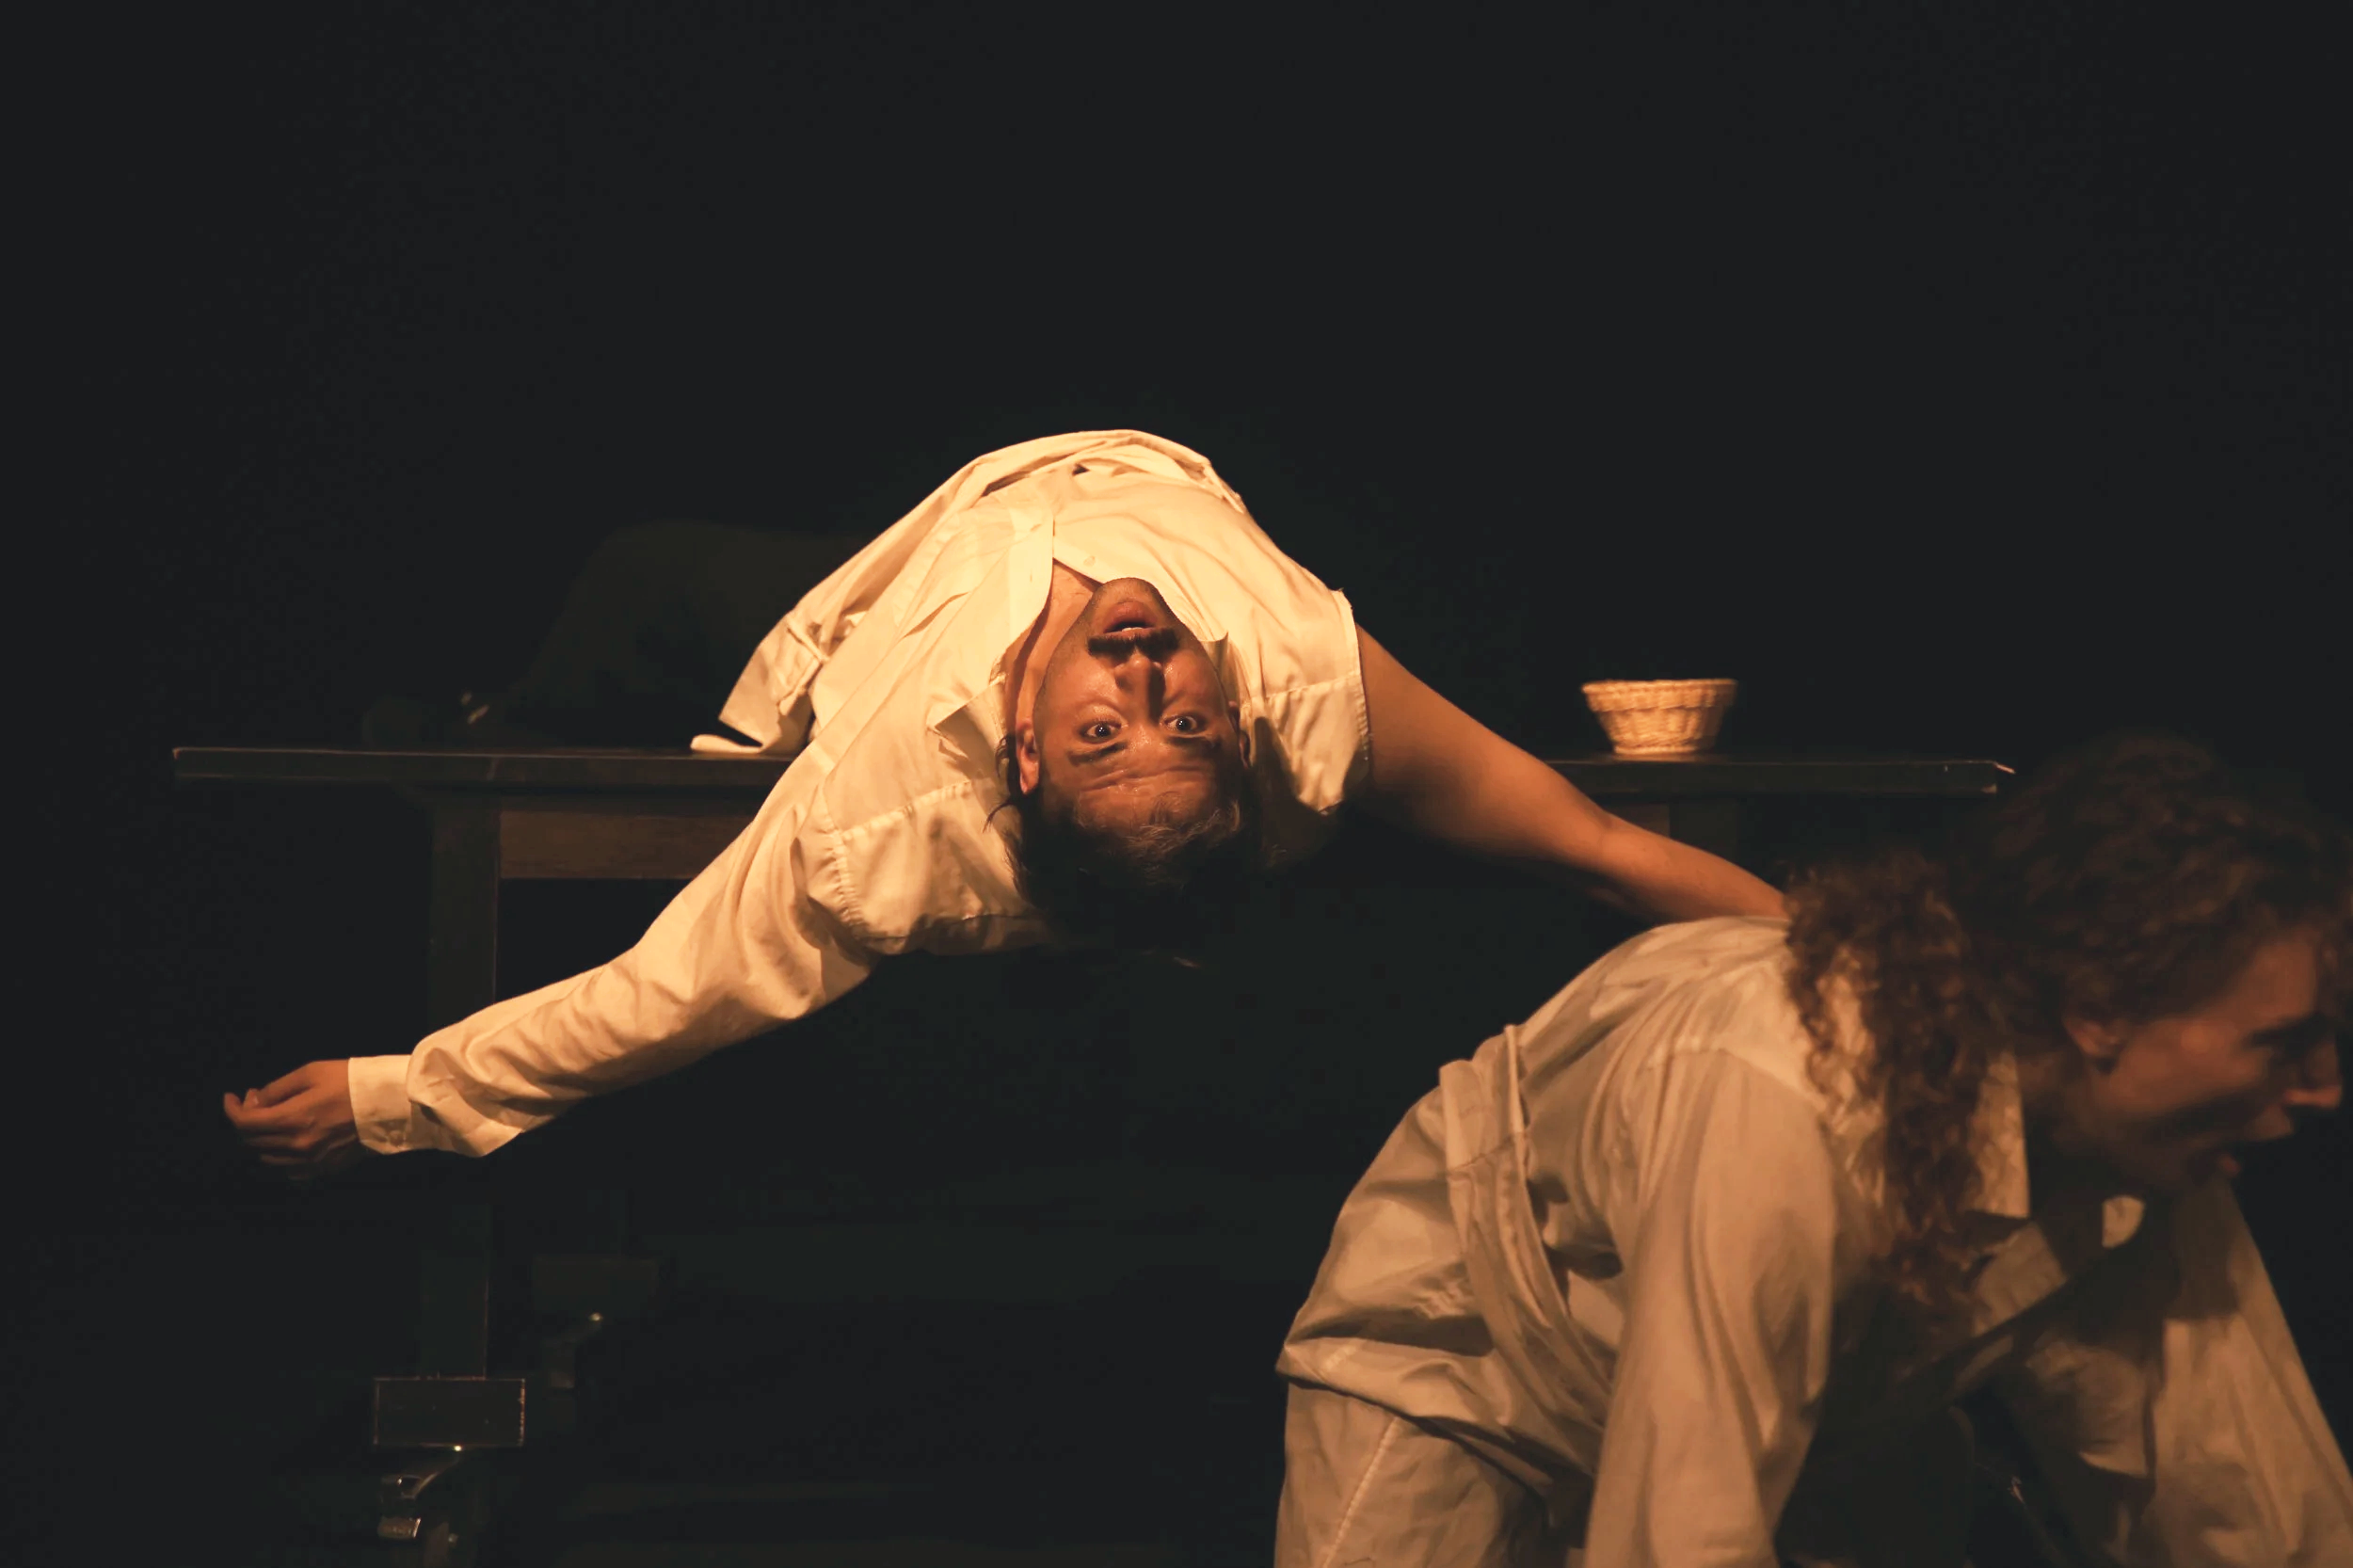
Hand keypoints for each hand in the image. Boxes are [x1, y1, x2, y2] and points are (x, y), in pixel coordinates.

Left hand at [222, 1060, 367, 1178]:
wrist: (390, 1103)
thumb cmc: (351, 1081)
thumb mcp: (311, 1073)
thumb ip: (276, 1089)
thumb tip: (254, 1103)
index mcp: (291, 1119)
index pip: (244, 1123)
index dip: (231, 1109)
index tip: (232, 1097)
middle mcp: (296, 1146)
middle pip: (252, 1141)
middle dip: (246, 1121)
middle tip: (257, 1102)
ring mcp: (310, 1161)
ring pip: (267, 1158)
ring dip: (261, 1140)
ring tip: (273, 1121)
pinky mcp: (324, 1169)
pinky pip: (289, 1170)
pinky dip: (281, 1157)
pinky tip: (290, 1142)